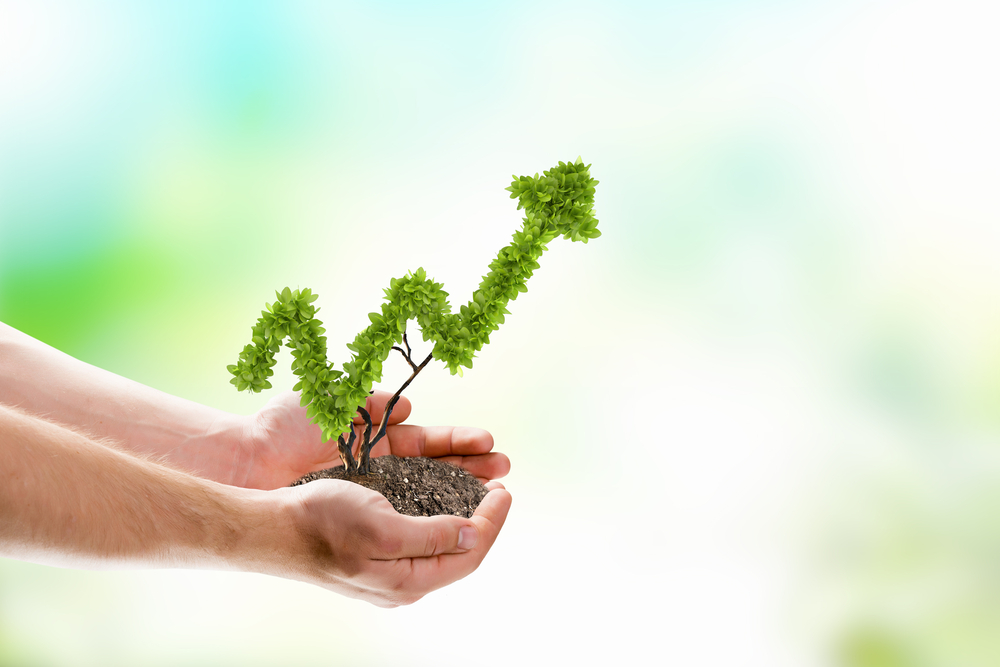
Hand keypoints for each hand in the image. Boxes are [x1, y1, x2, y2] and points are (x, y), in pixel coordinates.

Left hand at [240, 390, 509, 489]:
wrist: (245, 460)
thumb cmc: (282, 427)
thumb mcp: (332, 399)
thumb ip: (372, 400)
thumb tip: (410, 408)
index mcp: (376, 437)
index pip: (429, 440)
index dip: (459, 441)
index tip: (489, 441)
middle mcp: (380, 467)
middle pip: (437, 467)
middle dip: (472, 467)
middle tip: (504, 467)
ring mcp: (372, 493)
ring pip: (427, 493)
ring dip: (461, 491)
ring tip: (496, 491)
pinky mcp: (359, 515)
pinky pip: (402, 516)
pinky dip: (429, 515)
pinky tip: (455, 518)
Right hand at [271, 475, 511, 605]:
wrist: (273, 526)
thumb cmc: (321, 524)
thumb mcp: (383, 528)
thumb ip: (433, 536)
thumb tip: (475, 536)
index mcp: (408, 581)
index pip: (469, 554)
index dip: (492, 522)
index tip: (504, 490)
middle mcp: (403, 578)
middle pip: (460, 550)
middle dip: (484, 517)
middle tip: (498, 484)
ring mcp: (388, 565)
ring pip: (440, 538)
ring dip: (464, 510)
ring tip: (479, 484)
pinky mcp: (375, 548)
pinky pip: (419, 531)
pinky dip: (438, 510)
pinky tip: (442, 493)